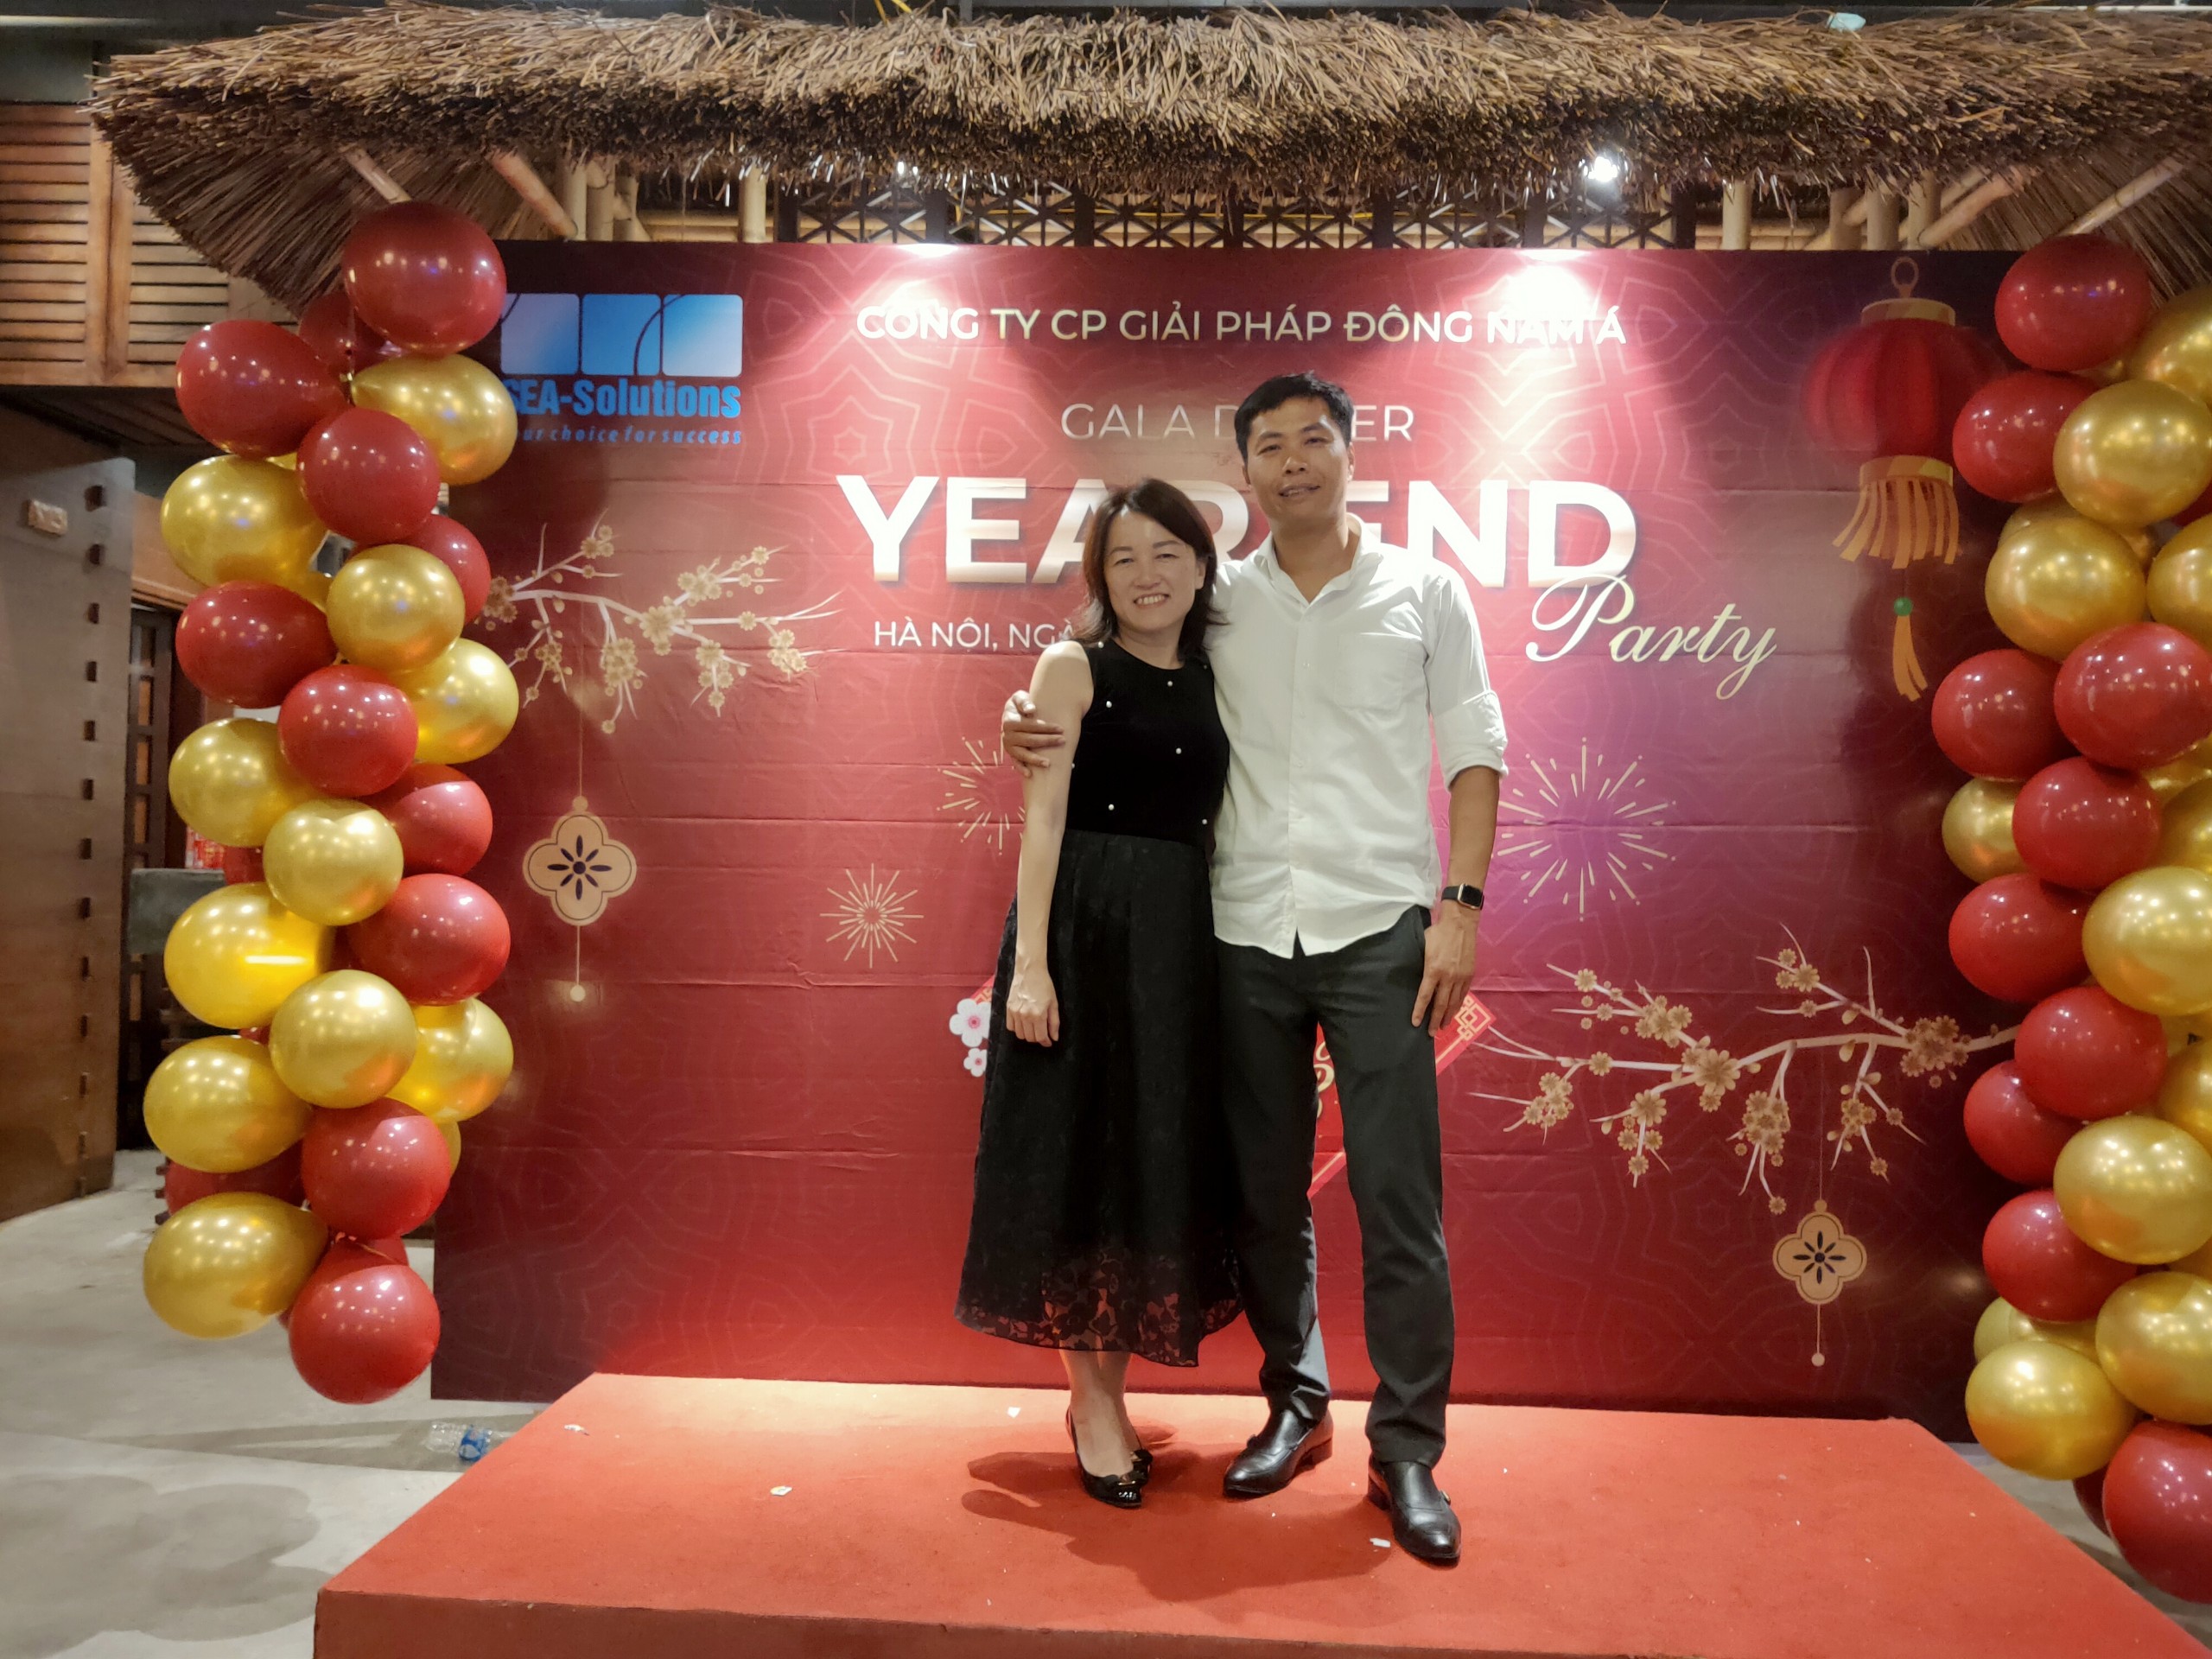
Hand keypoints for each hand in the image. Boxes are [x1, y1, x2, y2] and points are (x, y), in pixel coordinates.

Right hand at [1001, 689, 1066, 776]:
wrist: (1013, 712)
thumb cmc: (1020, 704)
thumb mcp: (1019, 697)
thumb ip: (1024, 701)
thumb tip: (1031, 710)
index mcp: (1009, 721)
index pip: (1030, 725)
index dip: (1045, 727)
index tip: (1060, 728)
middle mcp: (1007, 735)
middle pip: (1029, 740)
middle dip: (1047, 741)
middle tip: (1062, 740)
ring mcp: (1008, 746)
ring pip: (1022, 754)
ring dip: (1035, 759)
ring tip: (1048, 764)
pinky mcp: (1011, 753)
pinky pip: (1015, 762)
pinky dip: (1021, 768)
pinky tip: (1030, 774)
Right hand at [1005, 957, 1059, 1045]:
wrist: (1030, 971)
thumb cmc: (1044, 985)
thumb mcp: (1054, 1003)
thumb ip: (1054, 1022)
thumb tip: (1054, 1038)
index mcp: (1038, 1015)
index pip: (1040, 1037)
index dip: (1046, 1042)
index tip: (1049, 1042)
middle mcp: (1025, 1015)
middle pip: (1030, 1038)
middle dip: (1037, 1038)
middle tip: (1042, 1033)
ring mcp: (1015, 1012)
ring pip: (1020, 1035)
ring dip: (1027, 1035)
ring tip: (1033, 1028)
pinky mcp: (1008, 1009)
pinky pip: (1010, 1027)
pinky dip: (1017, 1029)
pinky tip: (1023, 1023)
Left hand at [1412, 904, 1478, 1035]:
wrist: (1460, 924)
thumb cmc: (1438, 933)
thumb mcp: (1423, 947)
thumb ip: (1421, 964)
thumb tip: (1416, 975)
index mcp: (1433, 970)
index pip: (1425, 996)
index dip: (1420, 1011)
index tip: (1416, 1023)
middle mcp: (1448, 977)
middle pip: (1441, 1004)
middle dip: (1435, 1020)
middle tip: (1431, 1033)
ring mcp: (1460, 977)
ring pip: (1454, 1002)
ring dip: (1448, 1016)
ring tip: (1443, 1026)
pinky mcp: (1469, 974)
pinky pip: (1463, 994)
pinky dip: (1458, 1005)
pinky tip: (1454, 1011)